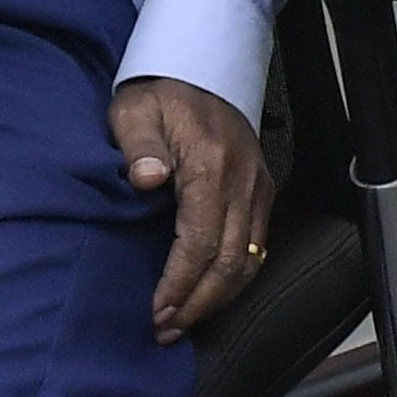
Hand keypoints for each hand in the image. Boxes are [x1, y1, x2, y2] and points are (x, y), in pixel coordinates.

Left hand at [110, 78, 276, 342]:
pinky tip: (211, 292)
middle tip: (166, 330)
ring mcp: (257, 186)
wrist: (199, 66)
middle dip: (198, 303)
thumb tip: (146, 180)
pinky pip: (257, 244)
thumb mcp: (134, 112)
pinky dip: (236, 276)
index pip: (200, 243)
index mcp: (211, 166)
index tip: (156, 312)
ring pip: (250, 259)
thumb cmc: (159, 94)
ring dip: (218, 297)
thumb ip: (140, 147)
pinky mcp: (262, 188)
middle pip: (231, 262)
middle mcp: (243, 181)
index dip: (180, 285)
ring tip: (185, 320)